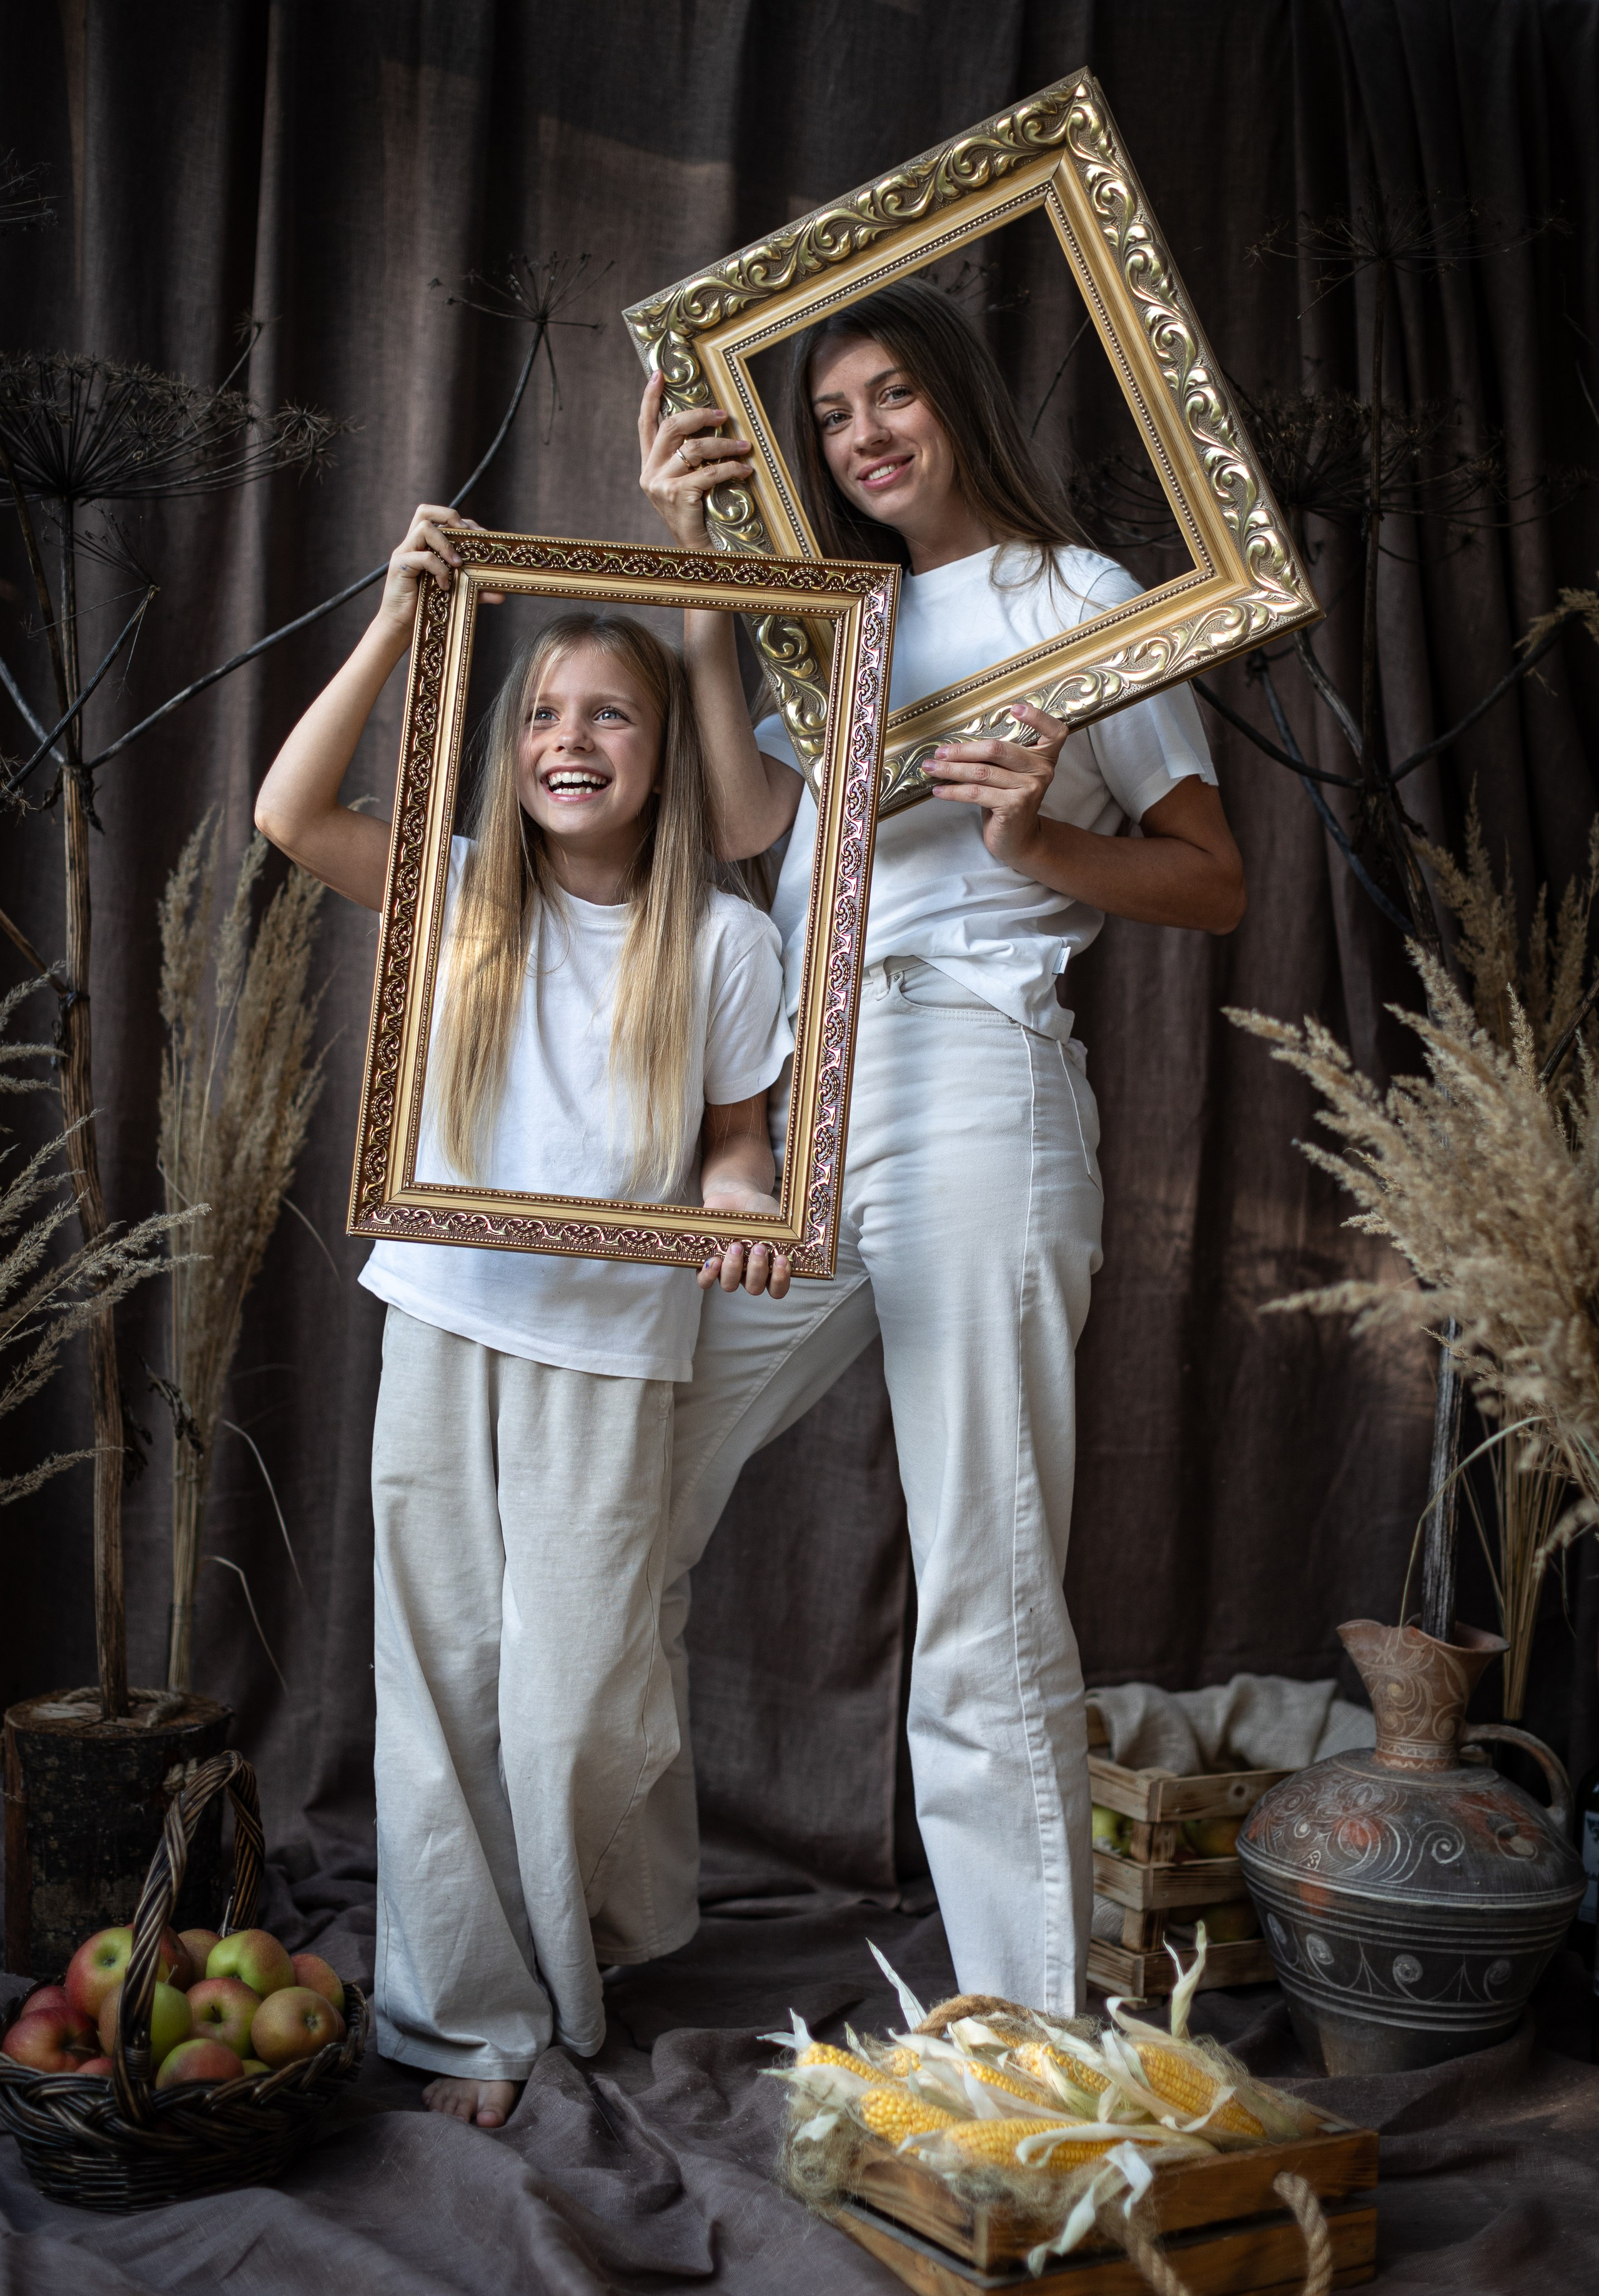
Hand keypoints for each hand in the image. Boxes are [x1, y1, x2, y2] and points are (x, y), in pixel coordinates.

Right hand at [374, 505, 492, 642]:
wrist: (402, 626)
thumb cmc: (427, 608)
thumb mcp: (458, 595)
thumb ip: (477, 591)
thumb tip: (502, 595)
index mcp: (425, 545)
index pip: (441, 519)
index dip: (462, 522)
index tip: (481, 536)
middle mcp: (413, 544)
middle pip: (425, 511)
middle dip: (449, 516)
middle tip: (466, 534)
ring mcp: (405, 552)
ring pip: (424, 527)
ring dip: (446, 544)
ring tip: (458, 564)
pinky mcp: (400, 566)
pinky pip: (423, 556)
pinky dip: (439, 569)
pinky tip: (445, 585)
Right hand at [638, 370, 754, 547]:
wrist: (695, 553)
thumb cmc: (696, 517)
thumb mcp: (685, 484)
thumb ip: (686, 459)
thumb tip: (708, 426)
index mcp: (649, 466)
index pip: (645, 424)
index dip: (650, 397)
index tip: (658, 374)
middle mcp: (650, 472)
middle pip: (671, 426)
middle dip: (700, 415)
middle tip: (723, 415)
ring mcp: (660, 485)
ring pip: (693, 448)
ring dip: (724, 444)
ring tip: (744, 445)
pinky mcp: (677, 495)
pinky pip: (709, 472)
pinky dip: (732, 468)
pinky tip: (745, 470)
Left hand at [697, 1188, 790, 1297]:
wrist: (735, 1195)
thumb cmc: (760, 1210)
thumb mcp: (778, 1217)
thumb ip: (788, 1230)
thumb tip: (800, 1239)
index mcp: (769, 1269)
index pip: (777, 1290)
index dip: (780, 1281)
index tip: (782, 1260)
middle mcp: (749, 1274)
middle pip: (754, 1288)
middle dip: (757, 1269)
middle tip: (759, 1247)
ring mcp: (728, 1270)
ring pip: (729, 1286)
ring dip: (733, 1268)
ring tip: (736, 1245)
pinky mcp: (708, 1263)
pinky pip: (704, 1282)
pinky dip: (708, 1275)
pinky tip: (714, 1261)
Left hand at [921, 701, 1069, 870]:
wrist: (1018, 840)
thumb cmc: (1008, 802)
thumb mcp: (1009, 775)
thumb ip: (998, 758)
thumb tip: (954, 746)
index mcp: (1045, 757)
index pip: (1054, 731)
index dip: (1037, 717)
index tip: (1014, 708)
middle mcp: (1042, 770)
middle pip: (997, 750)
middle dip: (962, 750)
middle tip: (939, 752)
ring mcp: (1029, 789)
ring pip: (982, 772)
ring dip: (951, 770)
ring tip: (931, 768)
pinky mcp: (1014, 806)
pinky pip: (976, 793)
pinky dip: (953, 791)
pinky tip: (939, 790)